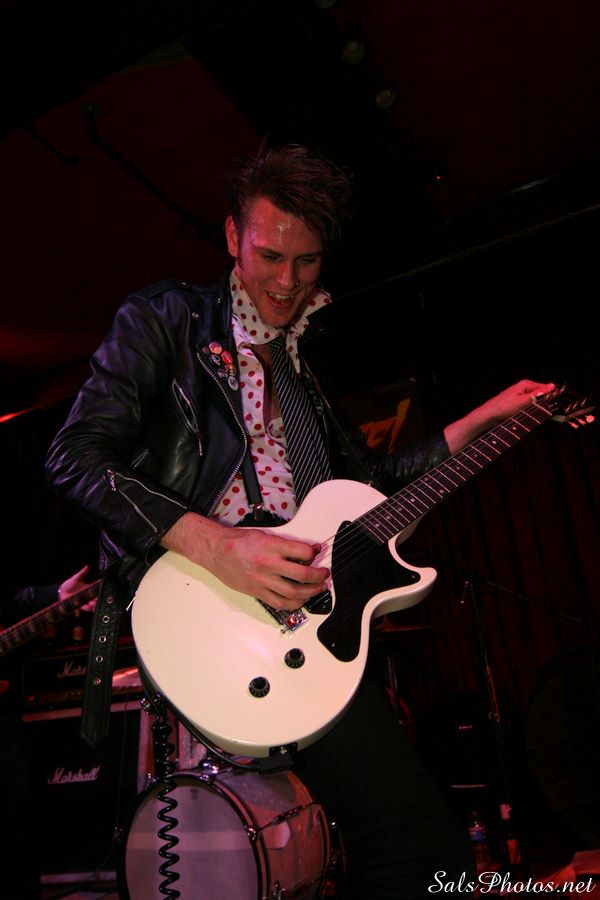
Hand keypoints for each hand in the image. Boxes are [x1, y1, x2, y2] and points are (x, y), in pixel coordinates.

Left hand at [58, 564, 95, 610]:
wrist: (61, 591)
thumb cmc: (69, 584)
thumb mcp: (76, 578)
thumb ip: (82, 573)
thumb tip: (87, 566)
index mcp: (88, 589)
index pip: (95, 592)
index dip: (99, 593)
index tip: (102, 594)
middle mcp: (86, 596)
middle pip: (93, 600)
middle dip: (96, 601)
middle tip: (98, 602)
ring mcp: (82, 602)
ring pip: (88, 606)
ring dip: (90, 607)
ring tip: (92, 607)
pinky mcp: (76, 606)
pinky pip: (78, 610)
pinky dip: (77, 612)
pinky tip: (77, 614)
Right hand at [161, 512, 329, 610]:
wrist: (216, 551)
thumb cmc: (238, 541)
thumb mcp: (263, 535)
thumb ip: (285, 544)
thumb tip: (306, 550)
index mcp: (271, 546)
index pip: (302, 552)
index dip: (314, 553)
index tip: (317, 553)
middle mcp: (268, 564)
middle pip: (302, 575)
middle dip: (318, 576)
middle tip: (324, 575)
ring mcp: (262, 581)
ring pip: (293, 592)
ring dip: (310, 592)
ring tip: (318, 588)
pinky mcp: (257, 592)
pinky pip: (279, 603)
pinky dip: (293, 603)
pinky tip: (300, 600)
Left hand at [473, 379, 556, 423]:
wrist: (489, 415)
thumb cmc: (503, 408)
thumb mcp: (523, 401)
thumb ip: (538, 394)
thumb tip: (552, 386)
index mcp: (526, 384)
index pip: (546, 388)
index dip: (552, 397)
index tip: (557, 406)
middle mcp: (524, 388)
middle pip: (541, 395)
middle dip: (544, 404)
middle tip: (547, 413)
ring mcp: (521, 395)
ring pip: (536, 401)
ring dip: (538, 408)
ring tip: (536, 415)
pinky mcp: (518, 403)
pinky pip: (529, 406)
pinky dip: (531, 411)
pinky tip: (530, 416)